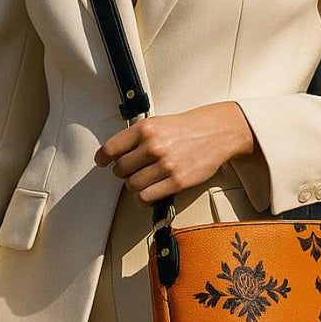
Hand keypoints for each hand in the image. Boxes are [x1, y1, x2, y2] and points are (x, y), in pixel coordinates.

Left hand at [93, 102, 256, 204]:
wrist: (218, 132)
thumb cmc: (188, 128)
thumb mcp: (158, 123)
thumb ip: (137, 137)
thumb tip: (115, 155)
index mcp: (145, 129)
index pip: (110, 149)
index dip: (103, 159)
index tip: (103, 162)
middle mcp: (153, 146)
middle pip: (120, 170)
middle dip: (123, 173)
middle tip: (131, 170)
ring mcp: (166, 165)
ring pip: (132, 185)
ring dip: (135, 186)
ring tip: (143, 180)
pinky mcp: (177, 181)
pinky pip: (147, 197)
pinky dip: (144, 199)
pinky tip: (148, 193)